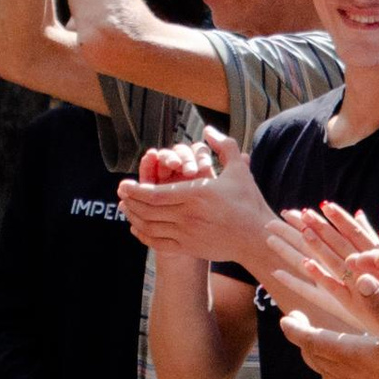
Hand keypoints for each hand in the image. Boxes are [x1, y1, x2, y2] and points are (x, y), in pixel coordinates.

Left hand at [116, 126, 277, 266]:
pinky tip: (138, 228)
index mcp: (197, 194)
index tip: (124, 184)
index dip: (136, 190)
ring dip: (134, 218)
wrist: (256, 238)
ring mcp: (187, 234)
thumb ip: (223, 146)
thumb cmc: (248, 203)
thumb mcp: (239, 170)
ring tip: (126, 208)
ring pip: (150, 227)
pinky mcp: (189, 248)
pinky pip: (158, 243)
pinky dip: (144, 236)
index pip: (156, 194)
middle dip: (130, 202)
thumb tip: (207, 130)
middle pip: (148, 210)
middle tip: (121, 194)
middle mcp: (188, 215)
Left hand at [254, 240, 378, 378]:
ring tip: (318, 341)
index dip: (294, 328)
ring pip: (324, 372)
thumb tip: (362, 277)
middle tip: (299, 322)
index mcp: (349, 354)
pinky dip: (331, 371)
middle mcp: (346, 375)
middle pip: (312, 356)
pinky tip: (343, 367)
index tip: (286, 318)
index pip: (309, 340)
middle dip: (302, 338)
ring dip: (316, 355)